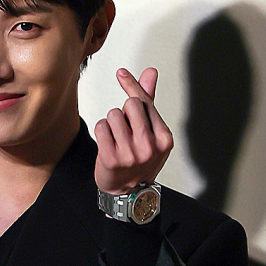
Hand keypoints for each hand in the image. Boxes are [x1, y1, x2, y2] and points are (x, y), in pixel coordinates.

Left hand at [94, 67, 172, 193]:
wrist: (128, 193)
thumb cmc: (140, 158)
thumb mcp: (152, 132)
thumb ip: (149, 100)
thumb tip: (150, 72)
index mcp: (164, 138)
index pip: (145, 102)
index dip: (131, 86)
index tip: (121, 73)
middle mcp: (149, 146)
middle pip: (129, 105)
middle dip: (124, 112)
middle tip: (126, 130)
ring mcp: (130, 154)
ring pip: (113, 115)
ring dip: (111, 123)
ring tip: (117, 139)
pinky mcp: (111, 159)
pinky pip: (101, 126)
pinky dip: (101, 131)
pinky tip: (108, 143)